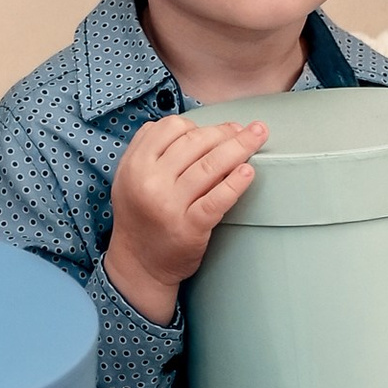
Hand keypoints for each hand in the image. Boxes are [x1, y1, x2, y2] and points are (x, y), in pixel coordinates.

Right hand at [104, 113, 268, 321]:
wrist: (138, 264)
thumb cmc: (140, 215)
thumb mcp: (129, 177)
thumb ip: (149, 148)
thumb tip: (191, 126)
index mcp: (135, 164)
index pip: (172, 127)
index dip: (200, 124)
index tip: (220, 129)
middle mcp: (150, 182)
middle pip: (196, 142)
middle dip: (226, 132)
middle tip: (248, 130)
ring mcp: (169, 205)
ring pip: (210, 165)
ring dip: (240, 147)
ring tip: (258, 137)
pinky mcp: (189, 227)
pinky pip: (217, 199)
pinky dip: (235, 183)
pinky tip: (249, 172)